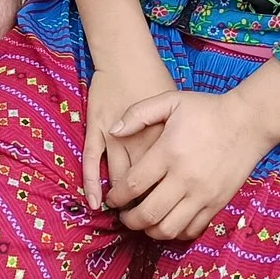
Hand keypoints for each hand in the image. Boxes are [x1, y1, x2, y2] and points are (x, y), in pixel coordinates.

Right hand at [81, 50, 176, 211]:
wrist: (129, 56)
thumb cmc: (156, 80)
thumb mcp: (177, 108)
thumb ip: (180, 137)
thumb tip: (187, 167)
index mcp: (163, 140)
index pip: (165, 182)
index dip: (166, 203)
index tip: (168, 215)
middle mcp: (140, 142)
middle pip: (144, 186)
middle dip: (144, 208)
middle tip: (145, 223)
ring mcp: (115, 136)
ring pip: (118, 178)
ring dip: (121, 201)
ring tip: (124, 217)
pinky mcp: (97, 128)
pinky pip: (91, 161)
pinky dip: (92, 182)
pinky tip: (95, 202)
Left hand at [106, 71, 279, 241]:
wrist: (248, 122)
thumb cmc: (206, 110)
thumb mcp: (170, 101)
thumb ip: (138, 113)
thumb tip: (113, 130)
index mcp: (168, 152)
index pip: (133, 185)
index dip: (116, 197)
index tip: (111, 199)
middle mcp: (184, 178)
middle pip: (148, 213)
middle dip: (129, 220)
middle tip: (123, 216)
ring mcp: (203, 195)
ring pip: (169, 229)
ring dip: (150, 231)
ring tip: (143, 223)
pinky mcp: (217, 204)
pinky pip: (192, 230)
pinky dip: (176, 233)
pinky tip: (168, 222)